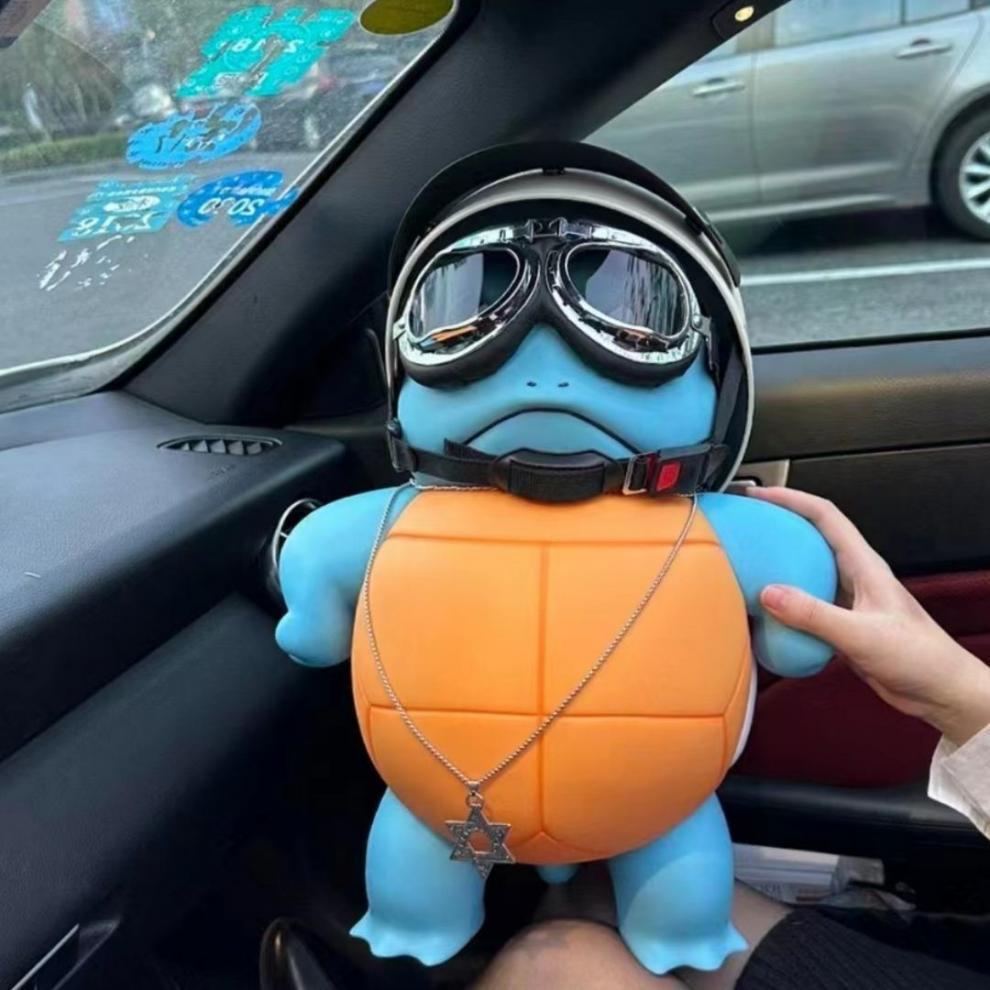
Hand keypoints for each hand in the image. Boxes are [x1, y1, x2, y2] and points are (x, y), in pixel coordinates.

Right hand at [747, 486, 989, 746]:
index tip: (759, 495)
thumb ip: (814, 615)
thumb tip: (769, 593)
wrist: (939, 691)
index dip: (791, 499)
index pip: (824, 515)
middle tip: (745, 526)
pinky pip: (804, 604)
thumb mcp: (862, 634)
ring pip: (804, 571)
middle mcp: (853, 576)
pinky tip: (763, 615)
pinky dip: (782, 604)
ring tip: (745, 566)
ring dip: (776, 565)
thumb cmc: (918, 657)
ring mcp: (846, 600)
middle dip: (777, 526)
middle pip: (809, 537)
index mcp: (863, 565)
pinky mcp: (840, 624)